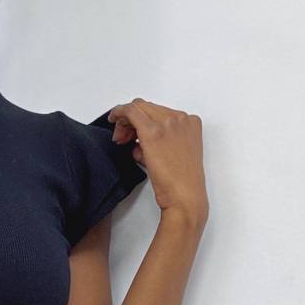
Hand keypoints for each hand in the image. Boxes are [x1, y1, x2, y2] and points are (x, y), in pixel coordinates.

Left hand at [107, 98, 208, 222]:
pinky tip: (113, 120)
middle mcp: (180, 118)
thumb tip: (137, 139)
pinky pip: (130, 111)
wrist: (185, 197)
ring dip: (125, 121)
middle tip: (122, 138)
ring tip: (121, 140)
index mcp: (190, 122)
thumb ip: (160, 141)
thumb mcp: (174, 154)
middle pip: (147, 107)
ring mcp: (167, 123)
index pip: (159, 111)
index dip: (142, 120)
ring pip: (138, 107)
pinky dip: (119, 113)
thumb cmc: (181, 182)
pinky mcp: (153, 132)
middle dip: (131, 120)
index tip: (133, 133)